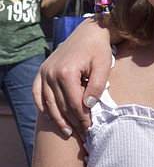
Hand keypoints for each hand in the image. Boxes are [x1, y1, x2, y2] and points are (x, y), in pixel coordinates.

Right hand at [33, 18, 112, 134]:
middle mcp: (51, 73)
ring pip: (48, 102)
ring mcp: (44, 72)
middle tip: (82, 134)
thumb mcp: (104, 66)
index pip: (74, 103)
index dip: (83, 118)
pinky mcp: (42, 70)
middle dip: (72, 121)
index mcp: (66, 72)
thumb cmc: (99, 49)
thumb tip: (88, 105)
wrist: (89, 32)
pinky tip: (49, 116)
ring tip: (67, 131)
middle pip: (61, 105)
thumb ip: (96, 86)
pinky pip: (37, 92)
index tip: (91, 129)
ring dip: (57, 118)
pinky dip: (41, 105)